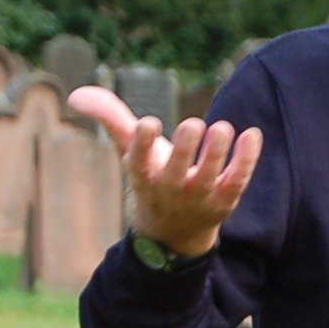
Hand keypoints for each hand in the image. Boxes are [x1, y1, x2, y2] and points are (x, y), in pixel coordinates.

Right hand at [68, 86, 263, 257]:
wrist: (174, 233)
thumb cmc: (152, 178)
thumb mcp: (129, 152)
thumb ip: (110, 119)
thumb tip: (76, 95)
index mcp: (143, 176)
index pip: (138, 163)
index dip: (142, 143)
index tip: (148, 123)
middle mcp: (170, 190)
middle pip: (176, 172)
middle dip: (185, 149)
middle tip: (193, 123)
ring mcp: (198, 197)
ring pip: (208, 177)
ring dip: (216, 152)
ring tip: (222, 127)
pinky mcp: (224, 200)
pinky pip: (237, 181)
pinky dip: (246, 160)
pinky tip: (252, 134)